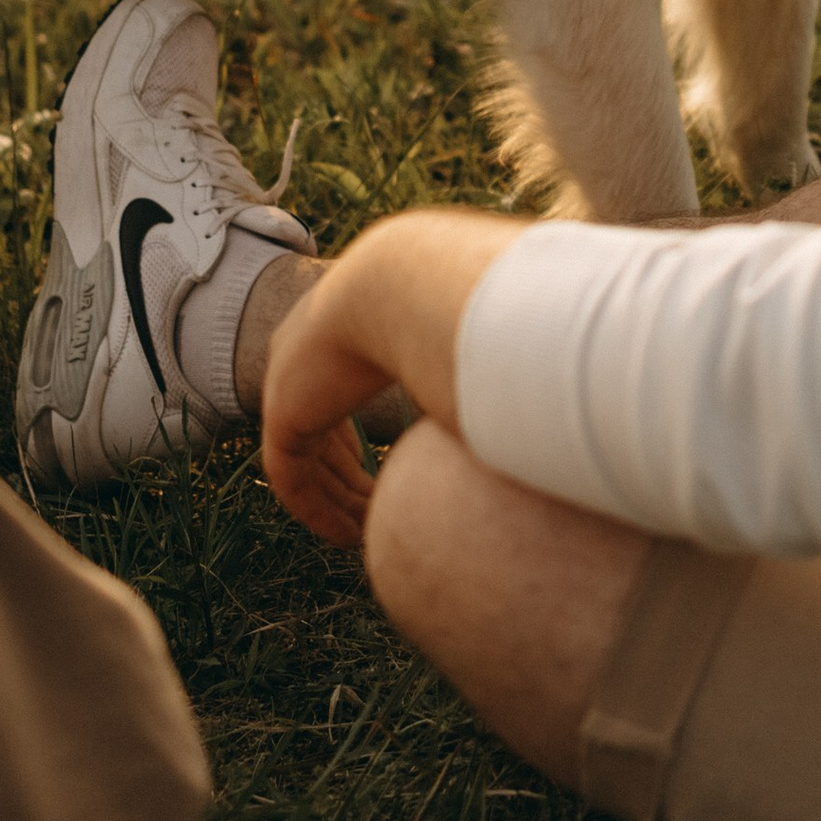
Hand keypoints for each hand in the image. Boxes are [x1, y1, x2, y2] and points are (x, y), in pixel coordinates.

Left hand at [260, 208, 522, 546]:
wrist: (408, 284)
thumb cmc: (452, 304)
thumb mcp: (465, 337)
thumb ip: (485, 359)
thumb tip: (536, 380)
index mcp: (342, 334)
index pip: (336, 395)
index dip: (357, 441)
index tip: (388, 472)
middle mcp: (307, 355)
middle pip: (319, 429)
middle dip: (344, 474)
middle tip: (373, 512)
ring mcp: (290, 383)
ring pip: (306, 459)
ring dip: (335, 498)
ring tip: (365, 533)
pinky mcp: (283, 411)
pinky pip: (290, 476)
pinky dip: (315, 508)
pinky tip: (345, 536)